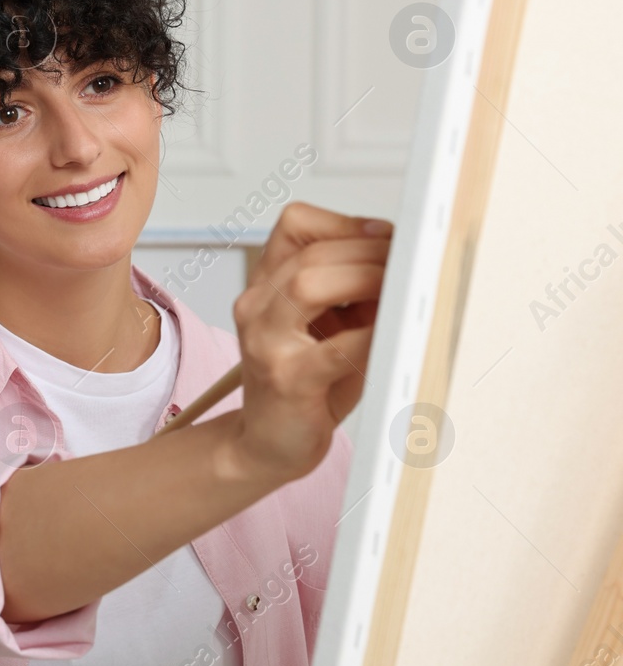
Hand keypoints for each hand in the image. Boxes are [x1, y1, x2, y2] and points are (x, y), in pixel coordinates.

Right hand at [227, 202, 390, 482]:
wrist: (268, 443)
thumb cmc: (306, 385)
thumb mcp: (329, 326)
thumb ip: (355, 291)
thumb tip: (406, 260)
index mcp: (266, 286)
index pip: (295, 224)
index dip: (346, 222)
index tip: (386, 236)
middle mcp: (256, 307)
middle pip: (310, 252)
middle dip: (369, 251)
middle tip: (410, 266)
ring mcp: (265, 341)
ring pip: (308, 283)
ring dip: (366, 279)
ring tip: (400, 293)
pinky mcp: (286, 379)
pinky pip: (337, 348)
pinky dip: (373, 336)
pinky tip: (394, 337)